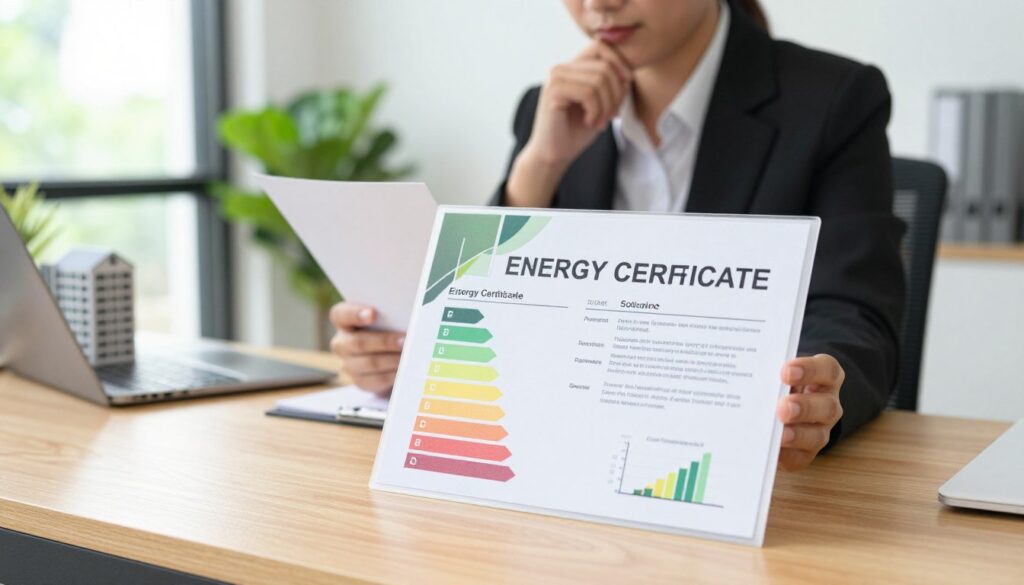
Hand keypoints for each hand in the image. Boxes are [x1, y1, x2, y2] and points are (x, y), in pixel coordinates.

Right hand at [328, 302, 404, 395]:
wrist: (385, 352)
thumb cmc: (386, 325)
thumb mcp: (384, 316)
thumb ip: (389, 313)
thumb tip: (406, 315)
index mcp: (343, 320)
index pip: (341, 315)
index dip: (355, 314)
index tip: (373, 314)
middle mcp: (341, 342)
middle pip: (358, 343)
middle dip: (384, 341)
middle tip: (404, 340)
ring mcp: (348, 363)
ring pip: (369, 363)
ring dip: (391, 359)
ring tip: (409, 355)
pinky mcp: (360, 381)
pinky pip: (376, 379)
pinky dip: (392, 374)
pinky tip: (405, 368)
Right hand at [506, 40, 631, 206]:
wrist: (554, 155)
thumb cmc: (576, 131)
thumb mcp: (602, 105)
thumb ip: (613, 87)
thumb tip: (627, 76)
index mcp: (572, 68)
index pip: (601, 47)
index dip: (619, 63)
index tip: (625, 86)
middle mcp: (561, 68)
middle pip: (604, 66)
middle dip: (615, 94)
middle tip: (611, 116)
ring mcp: (555, 78)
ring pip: (599, 80)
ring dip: (606, 106)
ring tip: (600, 122)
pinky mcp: (553, 92)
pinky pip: (588, 93)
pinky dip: (595, 111)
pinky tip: (589, 122)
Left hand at [776, 354, 844, 470]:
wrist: (782, 409)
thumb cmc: (778, 384)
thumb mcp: (777, 375)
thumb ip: (768, 375)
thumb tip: (745, 377)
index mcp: (824, 377)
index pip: (827, 369)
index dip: (810, 370)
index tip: (786, 371)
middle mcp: (827, 404)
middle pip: (826, 406)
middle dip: (804, 407)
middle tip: (782, 407)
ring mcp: (820, 430)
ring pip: (817, 435)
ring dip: (797, 435)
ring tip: (779, 435)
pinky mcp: (806, 452)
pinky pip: (799, 457)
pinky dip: (785, 455)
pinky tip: (769, 451)